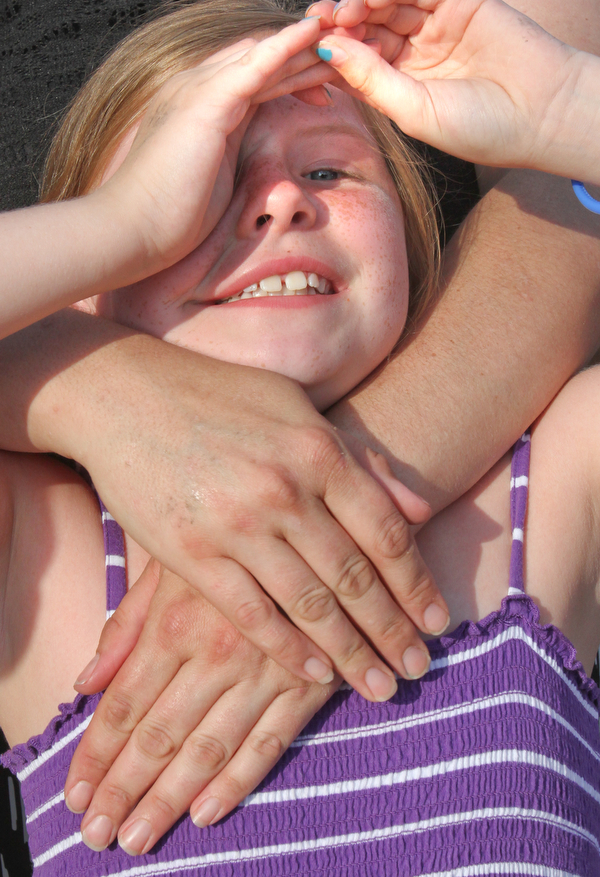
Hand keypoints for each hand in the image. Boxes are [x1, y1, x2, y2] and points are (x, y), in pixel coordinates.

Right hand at [16, 313, 448, 699]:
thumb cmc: (217, 394)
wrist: (124, 393)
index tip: (440, 621)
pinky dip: (287, 649)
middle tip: (420, 669)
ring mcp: (238, 524)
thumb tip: (420, 508)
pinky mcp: (192, 553)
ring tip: (379, 687)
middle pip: (356, 577)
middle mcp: (286, 490)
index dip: (418, 583)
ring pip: (310, 604)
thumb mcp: (297, 408)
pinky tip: (314, 674)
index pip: (385, 532)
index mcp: (318, 450)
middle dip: (394, 630)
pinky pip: (251, 614)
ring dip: (351, 653)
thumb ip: (360, 459)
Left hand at [65, 562, 339, 854]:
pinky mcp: (308, 683)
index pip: (125, 703)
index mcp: (177, 619)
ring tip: (137, 837)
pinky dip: (237, 782)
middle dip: (124, 789)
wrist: (321, 526)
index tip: (75, 795)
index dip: (97, 754)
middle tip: (98, 833)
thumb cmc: (230, 545)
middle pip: (160, 734)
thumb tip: (85, 682)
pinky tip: (205, 813)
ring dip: (170, 799)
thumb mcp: (170, 567)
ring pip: (209, 749)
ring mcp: (264, 670)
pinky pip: (269, 743)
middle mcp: (216, 650)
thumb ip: (126, 626)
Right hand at [93, 17, 335, 285]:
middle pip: (265, 61)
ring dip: (307, 47)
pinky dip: (284, 46)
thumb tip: (264, 167)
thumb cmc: (171, 217)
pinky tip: (312, 34)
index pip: (256, 79)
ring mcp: (199, 91)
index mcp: (202, 108)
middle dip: (308, 58)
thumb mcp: (215, 178)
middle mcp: (198, 88)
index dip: (294, 78)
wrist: (133, 230)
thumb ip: (234, 157)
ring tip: (346, 38)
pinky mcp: (205, 104)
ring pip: (265, 57)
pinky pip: (253, 65)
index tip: (327, 91)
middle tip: (350, 56)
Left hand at [308, 0, 583, 173]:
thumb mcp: (414, 110)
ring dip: (360, 4)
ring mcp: (433, 28)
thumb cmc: (479, 128)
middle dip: (338, 26)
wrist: (541, 113)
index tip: (303, 56)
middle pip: (364, 32)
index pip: (354, 66)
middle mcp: (413, 56)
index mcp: (399, 88)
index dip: (329, 58)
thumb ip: (371, 78)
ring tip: (344, 11)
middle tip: (315, 23)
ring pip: (386, 8)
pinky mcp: (456, 2)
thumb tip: (327, 46)